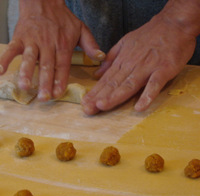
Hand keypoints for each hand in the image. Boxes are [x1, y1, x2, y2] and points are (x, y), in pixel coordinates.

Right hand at [0, 0, 104, 100]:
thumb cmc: (62, 17)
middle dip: (44, 82)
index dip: (60, 80)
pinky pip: (11, 49)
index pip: (62, 65)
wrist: (43, 0)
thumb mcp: (81, 28)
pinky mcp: (19, 37)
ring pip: (29, 58)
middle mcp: (48, 44)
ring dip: (26, 73)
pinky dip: (4, 59)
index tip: (57, 93)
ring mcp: (32, 41)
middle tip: (43, 98)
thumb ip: (90, 44)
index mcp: (63, 44)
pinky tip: (0, 71)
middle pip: (46, 65)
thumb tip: (100, 57)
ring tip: (25, 87)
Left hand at [81, 1, 198, 114]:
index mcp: (122, 61)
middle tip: (87, 109)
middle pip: (113, 84)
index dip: (94, 92)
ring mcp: (147, 68)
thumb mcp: (125, 43)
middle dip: (99, 97)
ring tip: (102, 106)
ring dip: (115, 96)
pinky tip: (139, 107)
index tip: (84, 102)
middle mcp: (132, 66)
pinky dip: (147, 95)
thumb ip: (111, 59)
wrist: (174, 23)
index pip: (106, 79)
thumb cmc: (149, 35)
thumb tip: (96, 74)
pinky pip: (155, 84)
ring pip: (128, 85)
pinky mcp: (163, 70)